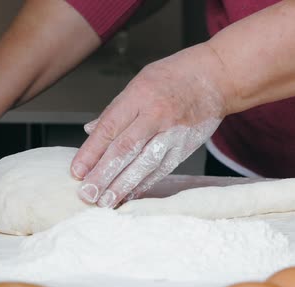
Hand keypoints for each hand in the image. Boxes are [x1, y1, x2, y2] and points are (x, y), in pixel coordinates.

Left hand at [71, 43, 233, 206]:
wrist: (217, 77)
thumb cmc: (175, 76)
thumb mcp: (140, 83)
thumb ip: (115, 110)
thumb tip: (91, 131)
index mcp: (139, 96)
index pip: (109, 128)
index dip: (91, 153)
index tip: (77, 172)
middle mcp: (155, 115)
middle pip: (124, 150)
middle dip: (103, 175)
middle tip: (87, 194)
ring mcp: (172, 133)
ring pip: (143, 164)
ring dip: (122, 186)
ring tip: (106, 202)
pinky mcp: (185, 146)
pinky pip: (162, 169)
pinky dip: (144, 184)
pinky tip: (130, 195)